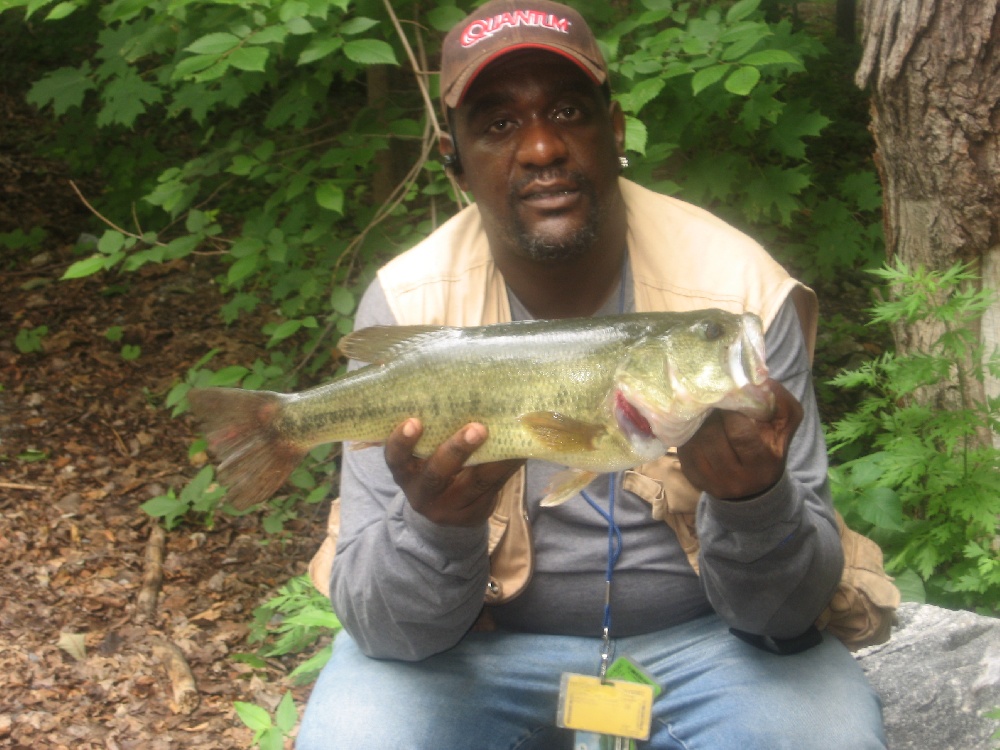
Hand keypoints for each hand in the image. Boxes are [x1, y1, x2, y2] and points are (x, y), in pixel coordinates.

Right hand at [384, 419, 523, 526]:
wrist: (444, 512)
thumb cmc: (432, 468)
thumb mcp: (421, 458)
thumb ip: (431, 435)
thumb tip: (459, 391)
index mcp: (405, 473)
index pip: (396, 459)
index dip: (402, 442)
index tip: (413, 422)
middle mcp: (423, 493)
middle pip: (437, 474)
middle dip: (456, 450)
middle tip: (477, 428)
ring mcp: (450, 508)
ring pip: (474, 484)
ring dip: (494, 460)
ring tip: (510, 439)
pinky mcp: (475, 513)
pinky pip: (495, 489)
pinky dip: (509, 468)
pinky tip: (521, 450)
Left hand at [677, 379, 802, 500]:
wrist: (754, 487)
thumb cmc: (770, 446)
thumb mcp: (784, 425)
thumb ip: (778, 402)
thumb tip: (758, 381)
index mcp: (762, 465)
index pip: (740, 434)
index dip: (732, 411)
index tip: (728, 395)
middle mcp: (736, 479)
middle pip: (713, 436)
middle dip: (711, 413)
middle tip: (710, 396)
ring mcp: (711, 481)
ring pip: (695, 441)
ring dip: (697, 421)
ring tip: (703, 408)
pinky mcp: (694, 478)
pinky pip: (684, 449)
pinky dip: (688, 432)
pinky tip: (696, 424)